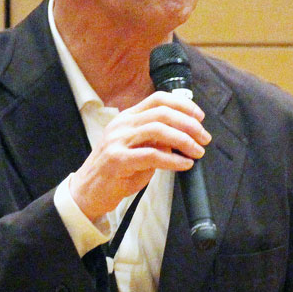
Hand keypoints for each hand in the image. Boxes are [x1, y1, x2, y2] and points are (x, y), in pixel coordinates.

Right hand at [69, 91, 210, 220]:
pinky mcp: (117, 160)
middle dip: (189, 124)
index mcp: (127, 117)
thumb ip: (156, 141)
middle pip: (162, 113)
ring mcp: (118, 141)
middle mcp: (122, 125)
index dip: (183, 105)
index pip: (158, 99)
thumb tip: (183, 138)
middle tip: (204, 137)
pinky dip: (173, 160)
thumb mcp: (137, 149)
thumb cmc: (116, 171)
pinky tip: (185, 164)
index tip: (200, 117)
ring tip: (197, 151)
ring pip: (158, 130)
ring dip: (184, 140)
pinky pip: (151, 155)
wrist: (88, 191)